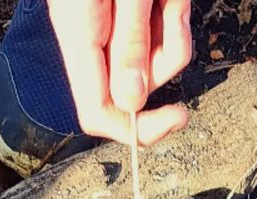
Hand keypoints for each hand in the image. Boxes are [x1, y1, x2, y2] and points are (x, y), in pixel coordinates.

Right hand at [47, 0, 190, 143]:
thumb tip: (132, 102)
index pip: (98, 112)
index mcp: (78, 35)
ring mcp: (101, 26)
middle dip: (166, 57)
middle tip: (174, 12)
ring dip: (171, 31)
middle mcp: (86, 37)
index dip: (137, 127)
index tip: (177, 118)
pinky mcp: (116, 14)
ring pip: (148, 61)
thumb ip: (130, 42)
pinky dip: (167, 15)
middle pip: (133, 86)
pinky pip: (151, 34)